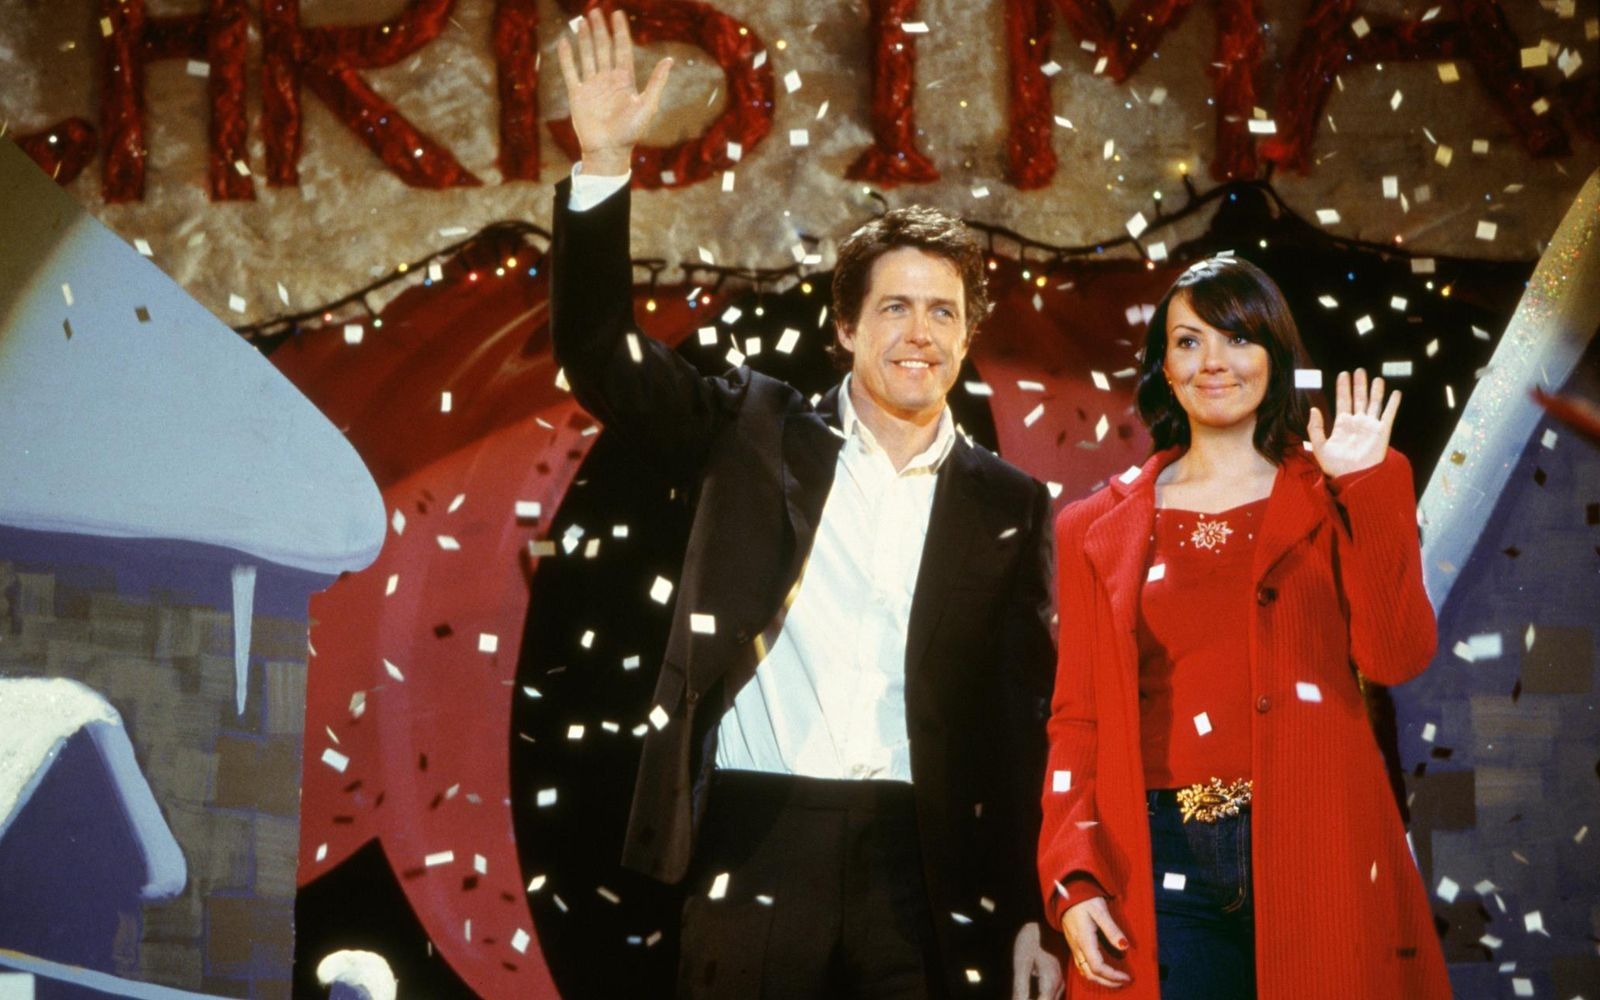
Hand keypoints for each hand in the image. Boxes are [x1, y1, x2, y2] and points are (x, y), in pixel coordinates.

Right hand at [555, 8, 672, 175]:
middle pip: (603, 48)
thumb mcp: (647, 106)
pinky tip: (564, 43)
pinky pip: (571, 72)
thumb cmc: (631, 132)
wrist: (609, 151)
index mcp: (625, 80)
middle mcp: (608, 79)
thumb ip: (656, 82)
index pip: (622, 49)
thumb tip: (669, 60)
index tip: (617, 14)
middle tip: (596, 11)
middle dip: (600, 30)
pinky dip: (567, 58)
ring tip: (582, 21)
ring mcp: (592, 86)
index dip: (620, 31)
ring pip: (587, 56)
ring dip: (585, 39)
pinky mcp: (577, 95)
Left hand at [1011, 921, 1063, 999]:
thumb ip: (1020, 988)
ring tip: (1023, 993)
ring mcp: (1062, 979)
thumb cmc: (1031, 939)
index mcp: (1051, 981)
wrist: (1042, 919)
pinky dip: (1041, 995)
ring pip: (1051, 999)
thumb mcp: (1021, 964)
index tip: (1019, 998)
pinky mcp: (1061, 976)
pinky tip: (1030, 992)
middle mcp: (1061, 983)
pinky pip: (1052, 993)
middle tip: (1019, 995)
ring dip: (1038, 998)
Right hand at [1061, 897, 1130, 988]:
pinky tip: (1102, 972)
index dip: (1112, 975)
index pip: (1097, 967)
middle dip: (1108, 982)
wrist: (1067, 893)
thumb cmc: (1085, 900)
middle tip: (1124, 982)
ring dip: (1100, 980)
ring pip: (1084, 972)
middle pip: (1090, 974)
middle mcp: (1077, 947)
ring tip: (1115, 980)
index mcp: (1084, 940)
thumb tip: (1125, 947)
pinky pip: (1081, 966)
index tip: (1127, 977)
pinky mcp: (1073, 945)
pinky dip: (1093, 974)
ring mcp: (1073, 947)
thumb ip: (1112, 929)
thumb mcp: (1100, 911)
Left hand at [1308, 368, 1398, 478]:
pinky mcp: (1382, 431)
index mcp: (1342, 424)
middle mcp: (1357, 422)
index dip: (1343, 388)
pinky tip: (1396, 393)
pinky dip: (1393, 404)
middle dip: (1359, 385)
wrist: (1353, 478)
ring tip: (1376, 378)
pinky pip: (1389, 414)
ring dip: (1375, 391)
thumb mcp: (1320, 446)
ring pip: (1374, 403)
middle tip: (1359, 370)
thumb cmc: (1335, 466)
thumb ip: (1315, 428)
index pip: (1343, 401)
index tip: (1343, 374)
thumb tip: (1313, 409)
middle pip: (1359, 398)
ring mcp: (1370, 426)